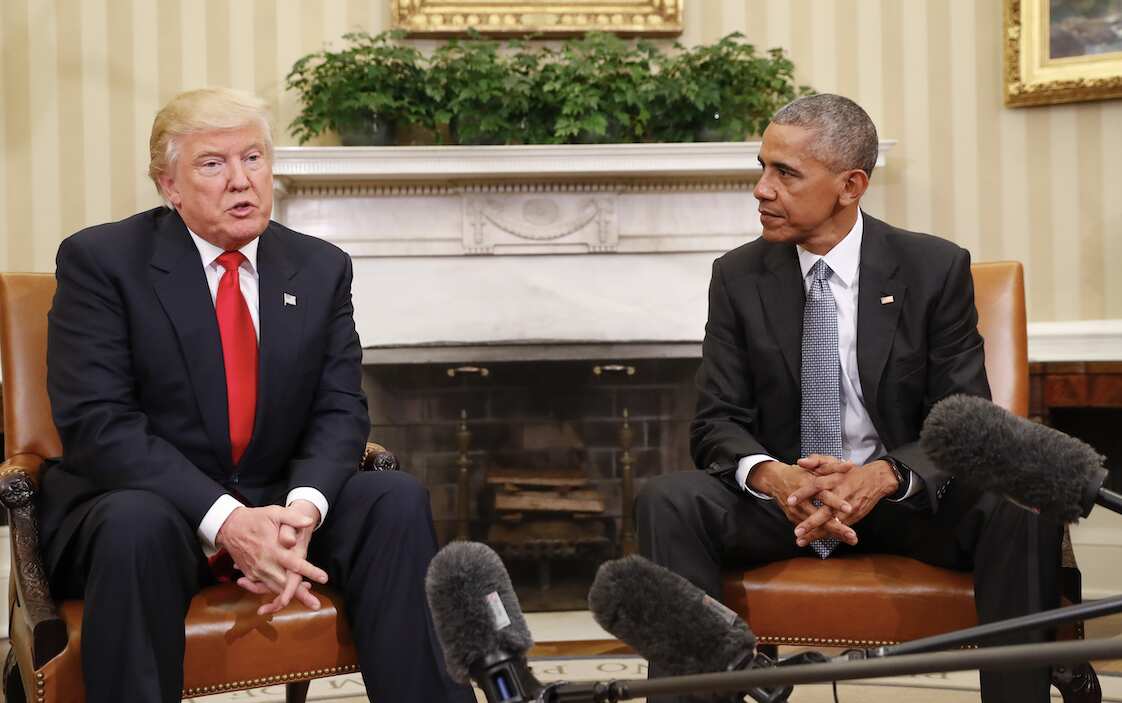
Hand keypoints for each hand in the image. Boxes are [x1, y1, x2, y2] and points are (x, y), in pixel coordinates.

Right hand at [252, 500, 322, 614]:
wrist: (229, 527)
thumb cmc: (255, 518)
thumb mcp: (274, 512)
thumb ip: (292, 517)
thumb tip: (309, 521)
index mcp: (272, 549)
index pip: (295, 564)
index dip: (310, 571)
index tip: (324, 578)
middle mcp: (265, 564)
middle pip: (285, 584)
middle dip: (301, 595)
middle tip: (316, 605)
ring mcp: (256, 571)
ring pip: (275, 589)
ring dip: (290, 596)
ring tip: (308, 601)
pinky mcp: (251, 575)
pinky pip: (265, 587)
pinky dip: (277, 592)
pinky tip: (289, 594)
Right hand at [751, 460, 854, 544]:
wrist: (774, 480)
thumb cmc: (798, 472)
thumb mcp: (814, 465)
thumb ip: (832, 466)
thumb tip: (850, 464)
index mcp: (808, 485)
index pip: (823, 495)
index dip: (835, 502)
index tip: (849, 508)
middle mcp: (802, 501)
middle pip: (820, 516)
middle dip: (837, 527)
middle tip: (852, 534)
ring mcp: (797, 512)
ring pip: (816, 527)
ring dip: (834, 534)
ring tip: (851, 540)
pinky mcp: (794, 518)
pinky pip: (810, 530)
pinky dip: (826, 535)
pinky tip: (840, 540)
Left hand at [789, 458, 898, 543]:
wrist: (876, 480)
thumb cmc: (850, 472)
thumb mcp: (833, 461)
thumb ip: (816, 460)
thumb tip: (800, 462)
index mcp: (834, 480)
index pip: (817, 486)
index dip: (803, 493)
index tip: (789, 501)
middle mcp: (841, 495)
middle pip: (825, 511)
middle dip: (811, 522)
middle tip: (797, 531)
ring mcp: (848, 508)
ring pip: (832, 523)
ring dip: (817, 533)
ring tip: (802, 540)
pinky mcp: (853, 517)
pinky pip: (839, 527)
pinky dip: (827, 535)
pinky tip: (815, 540)